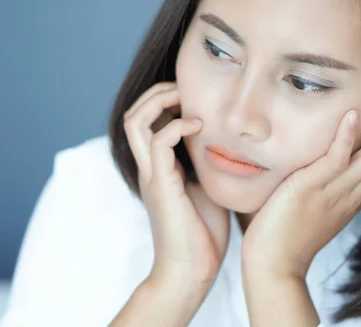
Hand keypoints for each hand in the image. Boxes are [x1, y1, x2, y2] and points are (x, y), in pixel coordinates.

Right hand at [123, 82, 229, 287]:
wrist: (191, 273)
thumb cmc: (203, 235)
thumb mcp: (208, 188)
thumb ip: (207, 165)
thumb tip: (228, 144)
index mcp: (159, 167)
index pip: (147, 121)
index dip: (163, 100)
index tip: (193, 94)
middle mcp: (150, 167)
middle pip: (132, 114)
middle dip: (156, 92)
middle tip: (185, 88)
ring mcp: (152, 175)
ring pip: (136, 122)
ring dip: (159, 100)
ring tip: (185, 98)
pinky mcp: (161, 185)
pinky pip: (158, 142)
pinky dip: (177, 126)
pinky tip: (200, 126)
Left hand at [241, 83, 360, 278]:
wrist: (274, 263)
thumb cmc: (289, 233)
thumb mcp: (319, 205)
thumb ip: (328, 184)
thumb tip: (327, 163)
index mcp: (356, 194)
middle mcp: (353, 192)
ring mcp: (336, 191)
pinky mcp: (313, 189)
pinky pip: (338, 160)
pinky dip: (349, 136)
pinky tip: (352, 113)